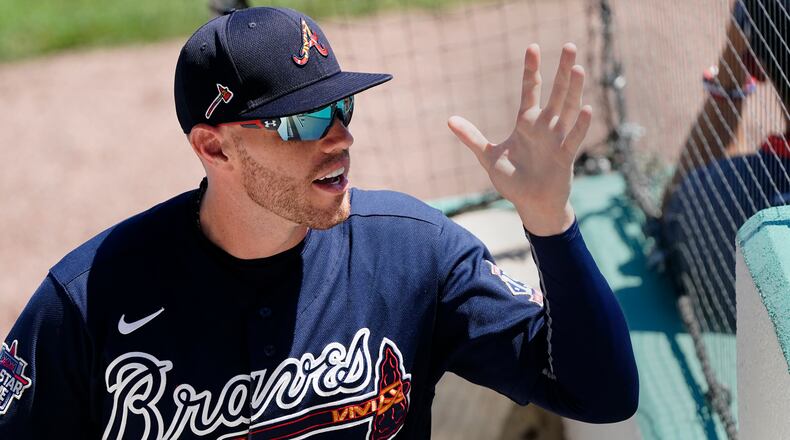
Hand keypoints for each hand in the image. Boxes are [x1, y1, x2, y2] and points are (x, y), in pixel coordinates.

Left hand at [448, 43, 591, 235]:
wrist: (531, 206)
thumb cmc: (513, 181)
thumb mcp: (489, 157)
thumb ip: (472, 138)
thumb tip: (449, 120)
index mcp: (526, 124)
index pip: (531, 91)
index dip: (531, 70)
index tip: (533, 47)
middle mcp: (545, 127)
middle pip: (556, 93)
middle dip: (562, 71)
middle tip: (570, 46)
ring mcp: (557, 141)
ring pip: (568, 110)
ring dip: (574, 91)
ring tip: (578, 68)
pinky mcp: (565, 158)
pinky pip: (574, 139)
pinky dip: (580, 125)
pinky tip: (586, 108)